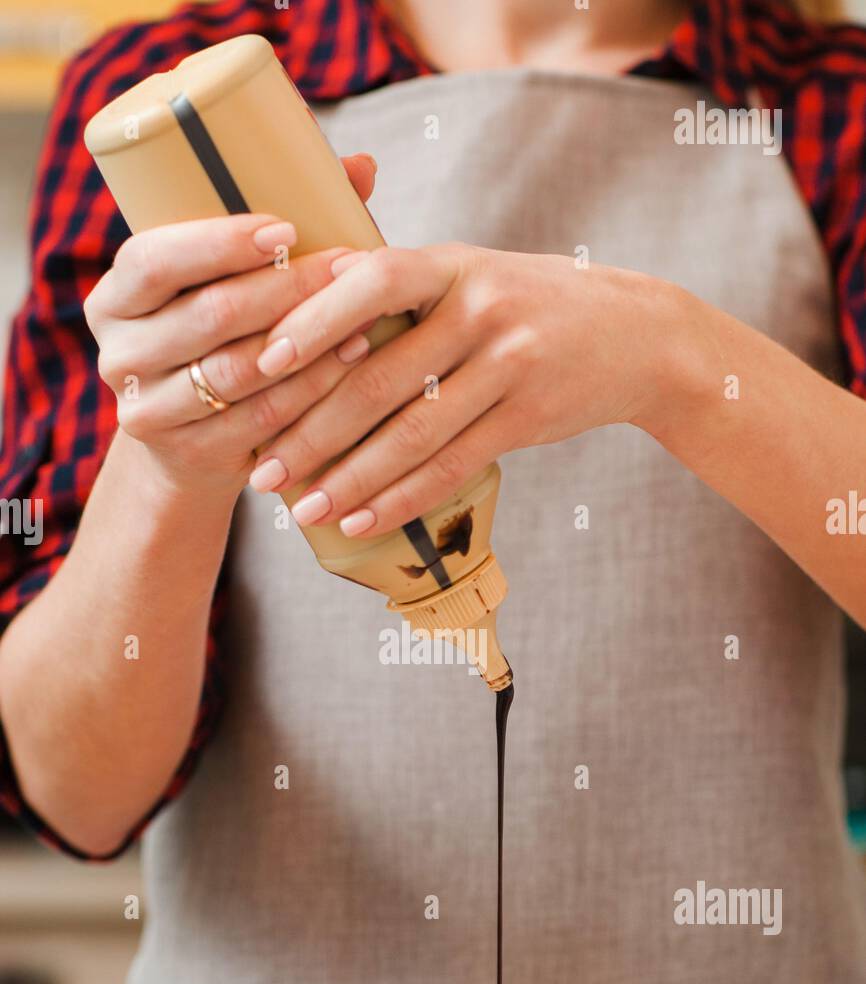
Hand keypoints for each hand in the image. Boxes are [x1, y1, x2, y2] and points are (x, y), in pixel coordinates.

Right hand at [84, 154, 378, 500]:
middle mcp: (120, 354)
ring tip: (364, 314)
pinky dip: (312, 389)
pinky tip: (350, 362)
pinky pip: (261, 418)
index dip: (221, 244)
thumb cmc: (217, 341)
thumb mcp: (221, 286)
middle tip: (348, 267)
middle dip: (287, 289)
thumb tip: (363, 165)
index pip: (155, 259)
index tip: (286, 229)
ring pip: (240, 370)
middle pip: (209, 316)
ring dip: (309, 340)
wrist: (187, 444)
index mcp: (114, 297)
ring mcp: (149, 410)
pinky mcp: (187, 453)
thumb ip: (276, 230)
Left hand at [251, 241, 675, 533]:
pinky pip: (453, 466)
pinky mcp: (529, 416)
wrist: (636, 334)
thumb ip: (402, 284)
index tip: (260, 363)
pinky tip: (361, 520)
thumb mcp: (471, 272)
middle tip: (261, 470)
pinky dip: (402, 498)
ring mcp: (510, 364)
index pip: (373, 282)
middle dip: (311, 429)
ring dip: (350, 478)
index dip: (314, 321)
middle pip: (381, 375)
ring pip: (413, 432)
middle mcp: (482, 308)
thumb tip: (314, 295)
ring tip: (300, 510)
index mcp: (453, 263)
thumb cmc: (529, 303)